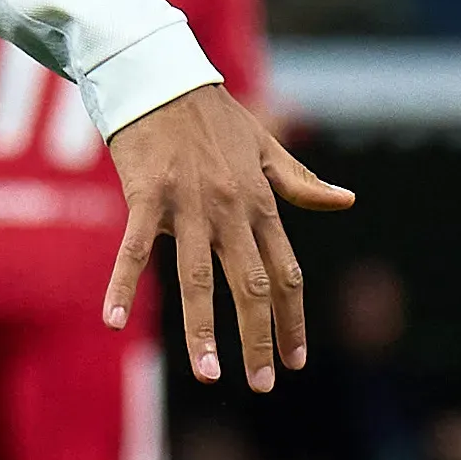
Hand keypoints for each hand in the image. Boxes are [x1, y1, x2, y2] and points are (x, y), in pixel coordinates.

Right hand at [98, 85, 355, 387]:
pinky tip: (114, 321)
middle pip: (250, 284)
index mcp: (261, 202)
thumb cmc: (214, 115)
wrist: (162, 76)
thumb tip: (346, 201)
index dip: (292, 319)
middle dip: (258, 337)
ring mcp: (188, 203)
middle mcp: (230, 208)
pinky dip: (122, 284)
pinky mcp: (147, 195)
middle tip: (263, 383)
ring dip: (203, 329)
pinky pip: (134, 249)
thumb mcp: (266, 146)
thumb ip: (301, 182)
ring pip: (197, 278)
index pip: (285, 273)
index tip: (296, 359)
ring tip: (209, 374)